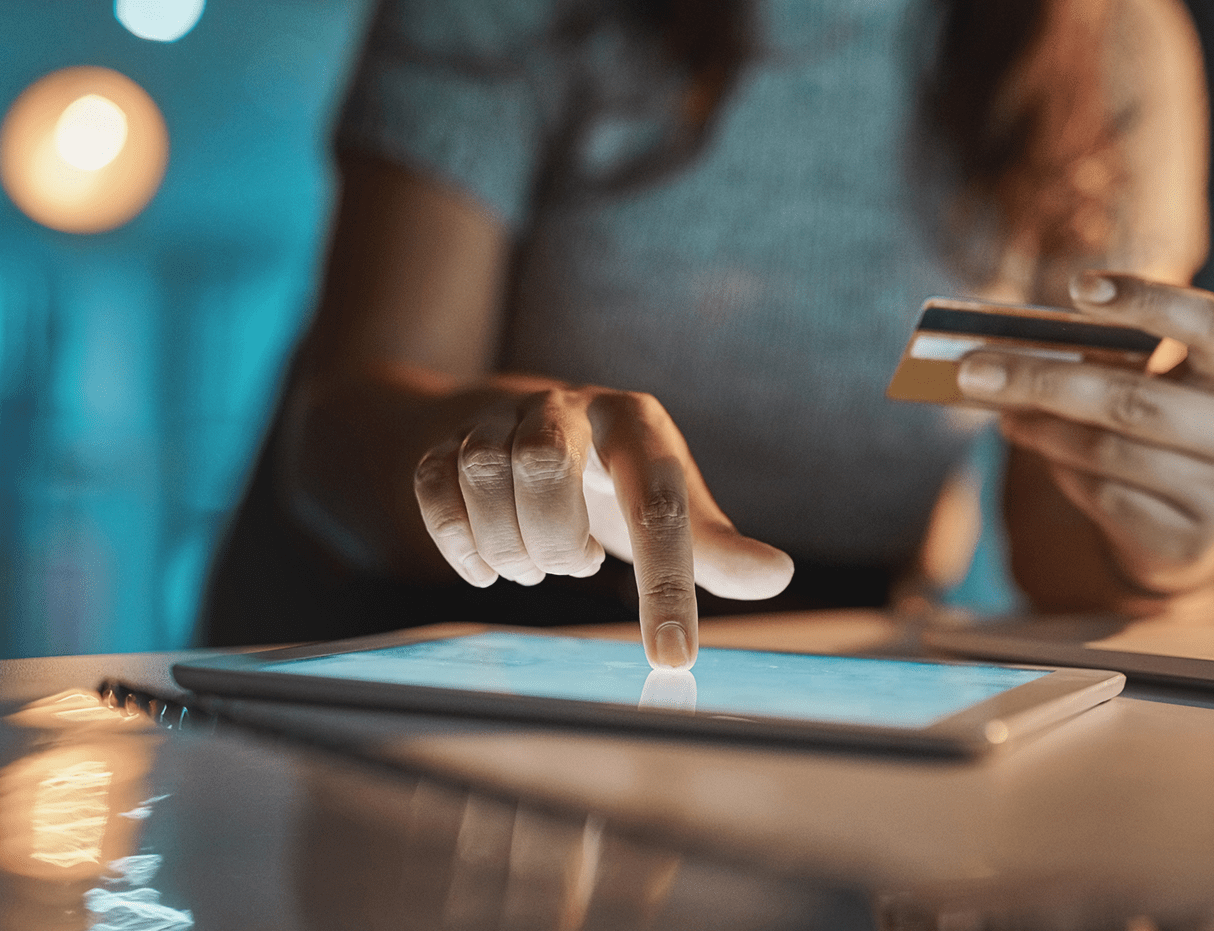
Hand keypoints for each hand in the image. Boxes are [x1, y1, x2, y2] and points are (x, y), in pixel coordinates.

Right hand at [412, 378, 793, 667]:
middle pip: (542, 462)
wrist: (521, 425)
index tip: (673, 657)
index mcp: (633, 421)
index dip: (665, 583)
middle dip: (555, 539)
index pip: (653, 500)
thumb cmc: (611, 478)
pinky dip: (459, 543)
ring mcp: (497, 421)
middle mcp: (564, 408)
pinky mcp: (445, 442)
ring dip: (510, 546)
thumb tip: (776, 575)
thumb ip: (713, 545)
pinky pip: (433, 488)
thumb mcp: (666, 502)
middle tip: (576, 564)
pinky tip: (489, 568)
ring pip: (483, 475)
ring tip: (539, 565)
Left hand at [955, 273, 1213, 594]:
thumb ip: (1100, 362)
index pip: (1209, 324)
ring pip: (1107, 450)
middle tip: (974, 370)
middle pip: (1131, 398)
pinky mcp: (1185, 536)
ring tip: (1003, 412)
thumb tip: (1002, 354)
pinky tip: (1041, 450)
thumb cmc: (1153, 428)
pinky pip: (1103, 495)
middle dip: (1042, 380)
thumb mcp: (1146, 386)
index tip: (1080, 287)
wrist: (1185, 525)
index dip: (1149, 302)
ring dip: (1040, 428)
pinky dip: (1061, 469)